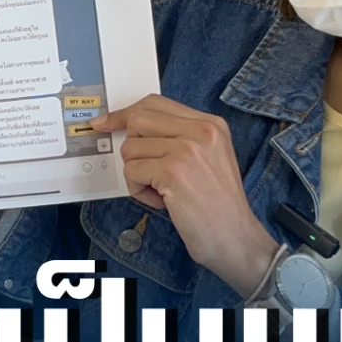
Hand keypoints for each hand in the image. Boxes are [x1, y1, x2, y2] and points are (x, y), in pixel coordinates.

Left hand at [92, 95, 281, 295]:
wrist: (236, 238)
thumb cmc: (217, 205)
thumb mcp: (208, 157)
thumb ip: (178, 137)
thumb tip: (130, 127)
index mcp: (211, 124)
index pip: (156, 103)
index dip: (125, 114)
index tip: (105, 123)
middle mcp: (202, 130)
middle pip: (138, 119)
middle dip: (132, 147)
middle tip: (143, 170)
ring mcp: (188, 149)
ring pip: (131, 148)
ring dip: (137, 175)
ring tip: (163, 192)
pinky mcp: (173, 171)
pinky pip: (132, 171)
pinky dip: (139, 191)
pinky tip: (163, 202)